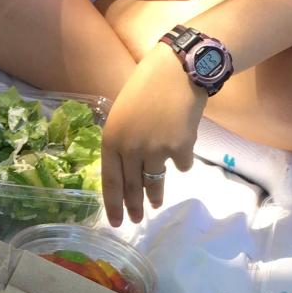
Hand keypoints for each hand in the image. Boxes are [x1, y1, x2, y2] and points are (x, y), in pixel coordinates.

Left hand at [100, 43, 206, 226]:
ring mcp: (156, 149)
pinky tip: (182, 154)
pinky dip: (182, 162)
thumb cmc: (145, 89)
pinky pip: (181, 164)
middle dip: (134, 207)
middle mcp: (131, 149)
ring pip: (155, 181)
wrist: (178, 70)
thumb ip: (120, 145)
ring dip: (156, 194)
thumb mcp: (120, 117)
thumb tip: (125, 172)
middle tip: (136, 221)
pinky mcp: (180, 147)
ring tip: (156, 203)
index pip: (110, 182)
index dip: (113, 205)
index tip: (116, 223)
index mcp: (111, 141)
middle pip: (132, 187)